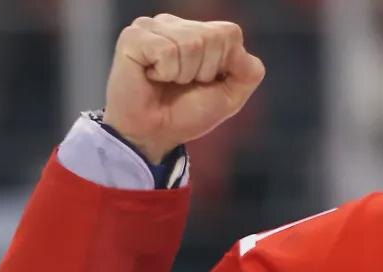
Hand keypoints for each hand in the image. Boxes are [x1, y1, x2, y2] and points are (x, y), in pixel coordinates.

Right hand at [102, 14, 264, 162]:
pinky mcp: (133, 37)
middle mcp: (175, 23)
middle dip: (203, 71)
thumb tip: (242, 52)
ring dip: (183, 74)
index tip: (204, 81)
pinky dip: (164, 73)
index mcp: (199, 31)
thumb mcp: (230, 95)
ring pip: (190, 43)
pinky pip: (166, 50)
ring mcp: (152, 26)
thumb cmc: (187, 113)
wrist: (154, 135)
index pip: (230, 33)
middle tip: (182, 84)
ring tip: (166, 81)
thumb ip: (249, 71)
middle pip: (212, 38)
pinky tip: (152, 77)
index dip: (223, 65)